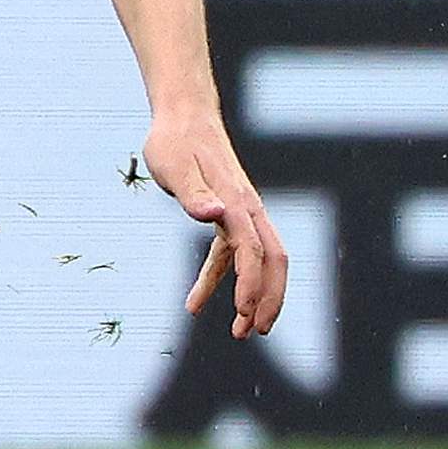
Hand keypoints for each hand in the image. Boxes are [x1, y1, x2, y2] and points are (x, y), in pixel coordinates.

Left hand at [145, 113, 287, 338]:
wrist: (183, 117)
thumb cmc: (174, 142)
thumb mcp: (173, 166)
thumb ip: (193, 193)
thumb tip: (214, 216)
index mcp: (237, 203)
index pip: (252, 251)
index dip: (250, 284)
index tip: (240, 314)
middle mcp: (248, 210)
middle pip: (274, 260)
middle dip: (268, 298)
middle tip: (252, 331)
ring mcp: (242, 213)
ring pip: (261, 261)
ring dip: (253, 295)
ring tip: (238, 330)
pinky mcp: (229, 215)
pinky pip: (232, 254)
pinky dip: (219, 278)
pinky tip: (195, 302)